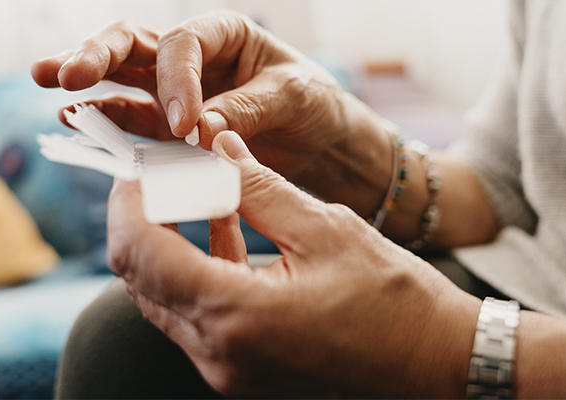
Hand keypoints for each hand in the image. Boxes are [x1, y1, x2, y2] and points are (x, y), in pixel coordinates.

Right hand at [30, 10, 365, 180]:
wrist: (321, 144)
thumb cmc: (313, 106)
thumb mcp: (294, 98)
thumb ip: (246, 109)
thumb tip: (199, 131)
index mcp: (223, 34)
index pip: (182, 45)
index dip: (176, 81)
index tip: (185, 126)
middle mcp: (191, 57)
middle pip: (132, 44)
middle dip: (97, 55)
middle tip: (67, 74)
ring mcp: (171, 91)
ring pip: (118, 76)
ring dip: (82, 80)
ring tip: (47, 82)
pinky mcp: (166, 128)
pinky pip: (129, 121)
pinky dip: (103, 122)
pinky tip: (72, 121)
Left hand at [106, 130, 479, 396]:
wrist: (438, 364)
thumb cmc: (395, 302)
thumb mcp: (325, 228)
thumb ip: (258, 187)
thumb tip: (217, 146)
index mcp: (234, 316)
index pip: (140, 253)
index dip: (128, 201)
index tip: (139, 166)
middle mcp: (217, 353)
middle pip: (140, 277)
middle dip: (142, 218)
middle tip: (162, 173)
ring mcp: (225, 369)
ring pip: (162, 297)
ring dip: (168, 242)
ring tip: (197, 189)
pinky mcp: (239, 370)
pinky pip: (194, 315)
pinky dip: (197, 269)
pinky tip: (224, 225)